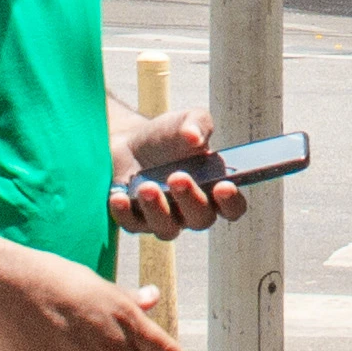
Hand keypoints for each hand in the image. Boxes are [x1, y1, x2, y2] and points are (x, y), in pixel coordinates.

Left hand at [111, 109, 251, 238]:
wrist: (130, 142)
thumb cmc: (167, 136)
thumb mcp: (185, 121)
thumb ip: (198, 124)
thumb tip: (194, 137)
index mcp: (214, 191)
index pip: (233, 207)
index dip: (231, 201)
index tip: (223, 186)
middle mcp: (192, 211)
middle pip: (200, 219)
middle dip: (190, 200)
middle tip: (177, 177)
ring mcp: (164, 219)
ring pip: (167, 228)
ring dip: (157, 209)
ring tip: (146, 187)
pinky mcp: (136, 221)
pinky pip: (133, 225)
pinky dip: (125, 213)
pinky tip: (118, 196)